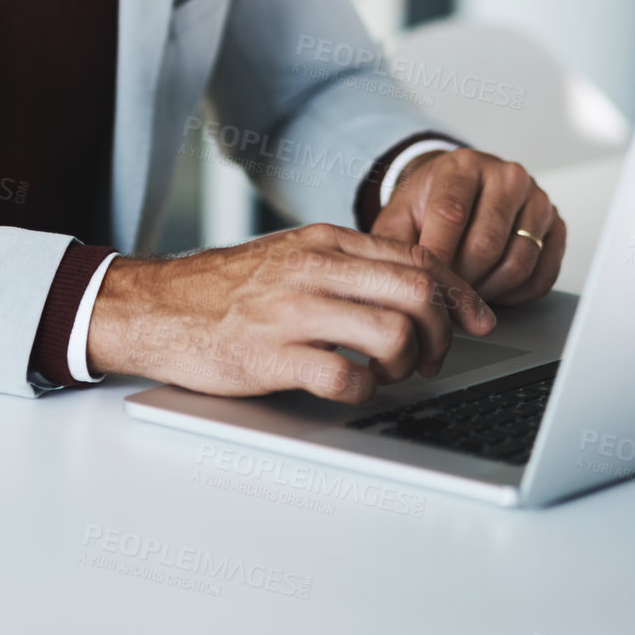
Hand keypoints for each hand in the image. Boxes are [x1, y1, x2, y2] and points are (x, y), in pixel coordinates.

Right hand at [86, 222, 496, 403]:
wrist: (155, 307)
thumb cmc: (227, 289)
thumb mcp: (292, 256)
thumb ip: (348, 266)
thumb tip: (418, 286)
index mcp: (325, 242)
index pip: (419, 259)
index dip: (460, 295)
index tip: (478, 321)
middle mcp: (315, 270)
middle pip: (418, 294)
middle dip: (441, 334)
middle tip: (429, 358)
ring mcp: (293, 312)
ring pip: (394, 335)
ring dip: (407, 366)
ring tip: (388, 375)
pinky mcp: (271, 357)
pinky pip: (346, 379)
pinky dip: (363, 391)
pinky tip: (350, 389)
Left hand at [371, 147, 565, 305]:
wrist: (460, 188)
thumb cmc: (429, 203)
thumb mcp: (400, 214)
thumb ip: (393, 242)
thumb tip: (392, 279)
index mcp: (463, 166)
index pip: (451, 214)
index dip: (438, 256)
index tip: (427, 283)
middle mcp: (506, 176)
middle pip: (487, 244)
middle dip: (462, 280)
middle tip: (445, 295)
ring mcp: (537, 199)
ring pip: (518, 263)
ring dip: (490, 291)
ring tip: (466, 294)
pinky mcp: (556, 226)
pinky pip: (543, 275)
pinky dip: (517, 294)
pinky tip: (494, 290)